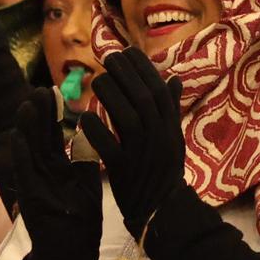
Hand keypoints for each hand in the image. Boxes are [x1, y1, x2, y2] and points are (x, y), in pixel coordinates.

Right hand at [11, 90, 101, 259]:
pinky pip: (24, 174)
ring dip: (27, 128)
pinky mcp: (30, 198)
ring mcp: (34, 184)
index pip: (52, 134)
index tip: (56, 91)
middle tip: (41, 89)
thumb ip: (84, 160)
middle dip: (39, 113)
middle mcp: (42, 172)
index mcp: (56, 167)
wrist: (71, 255)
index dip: (53, 114)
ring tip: (28, 104)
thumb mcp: (86, 185)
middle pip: (38, 137)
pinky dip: (21, 155)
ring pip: (27, 150)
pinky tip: (19, 138)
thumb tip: (90, 135)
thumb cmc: (79, 220)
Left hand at [78, 48, 184, 239]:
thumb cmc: (163, 170)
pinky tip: (84, 118)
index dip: (145, 69)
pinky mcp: (125, 171)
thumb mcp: (172, 138)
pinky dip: (97, 131)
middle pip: (144, 100)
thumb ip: (170, 109)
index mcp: (171, 128)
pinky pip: (110, 148)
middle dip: (127, 75)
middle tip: (109, 58)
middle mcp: (160, 138)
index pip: (160, 91)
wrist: (162, 209)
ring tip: (98, 81)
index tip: (129, 51)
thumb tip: (174, 79)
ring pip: (128, 119)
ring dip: (112, 98)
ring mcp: (143, 155)